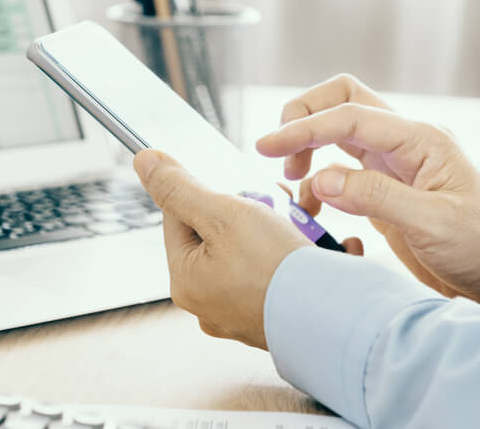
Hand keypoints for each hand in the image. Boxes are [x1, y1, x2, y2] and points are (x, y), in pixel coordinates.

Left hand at [133, 149, 312, 348]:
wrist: (335, 318)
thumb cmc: (276, 268)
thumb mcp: (222, 214)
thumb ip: (181, 187)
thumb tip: (144, 162)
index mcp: (186, 281)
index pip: (179, 217)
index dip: (209, 194)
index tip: (241, 191)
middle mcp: (209, 303)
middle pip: (219, 233)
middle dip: (251, 211)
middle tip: (278, 206)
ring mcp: (243, 313)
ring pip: (253, 251)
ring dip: (279, 230)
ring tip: (303, 228)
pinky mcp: (276, 316)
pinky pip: (280, 274)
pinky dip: (298, 258)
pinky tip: (316, 251)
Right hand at [255, 74, 479, 306]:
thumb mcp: (434, 224)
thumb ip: (377, 197)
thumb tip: (324, 180)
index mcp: (421, 139)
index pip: (350, 116)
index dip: (304, 127)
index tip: (268, 146)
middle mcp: (404, 141)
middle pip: (342, 99)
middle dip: (304, 117)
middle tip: (279, 155)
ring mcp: (393, 162)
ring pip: (338, 129)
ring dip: (307, 146)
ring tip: (292, 182)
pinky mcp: (384, 186)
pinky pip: (339, 167)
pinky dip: (317, 182)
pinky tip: (312, 209)